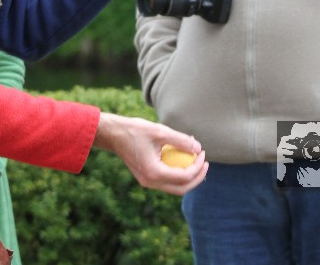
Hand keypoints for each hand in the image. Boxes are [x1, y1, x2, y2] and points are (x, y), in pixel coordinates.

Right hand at [93, 112, 207, 192]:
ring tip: (198, 163)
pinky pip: (166, 182)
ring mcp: (148, 182)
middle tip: (206, 163)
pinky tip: (183, 161)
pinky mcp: (146, 178)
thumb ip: (180, 140)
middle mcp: (151, 182)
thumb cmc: (136, 130)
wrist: (114, 134)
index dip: (197, 166)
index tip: (203, 153)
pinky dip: (178, 175)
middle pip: (181, 188)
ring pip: (174, 188)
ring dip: (188, 178)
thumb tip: (198, 148)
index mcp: (154, 173)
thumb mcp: (160, 131)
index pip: (184, 176)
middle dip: (197, 178)